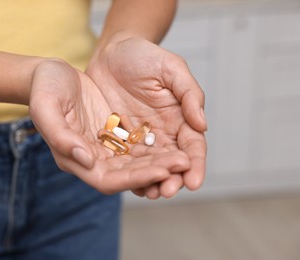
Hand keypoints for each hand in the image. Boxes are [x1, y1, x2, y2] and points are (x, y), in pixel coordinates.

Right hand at [28, 58, 190, 194]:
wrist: (52, 73)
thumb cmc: (45, 87)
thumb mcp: (46, 108)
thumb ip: (61, 137)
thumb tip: (87, 160)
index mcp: (75, 157)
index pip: (108, 180)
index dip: (135, 179)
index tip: (161, 171)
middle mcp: (93, 158)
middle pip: (129, 175)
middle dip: (156, 172)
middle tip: (183, 165)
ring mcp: (105, 146)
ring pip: (138, 162)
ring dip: (161, 163)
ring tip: (185, 158)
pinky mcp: (115, 132)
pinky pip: (139, 144)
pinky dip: (156, 147)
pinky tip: (175, 144)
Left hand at [86, 33, 206, 197]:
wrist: (111, 53)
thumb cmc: (144, 57)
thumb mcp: (171, 68)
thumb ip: (189, 94)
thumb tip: (202, 125)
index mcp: (179, 117)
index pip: (192, 146)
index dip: (194, 164)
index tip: (193, 181)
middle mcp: (162, 133)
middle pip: (171, 162)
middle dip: (172, 178)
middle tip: (168, 191)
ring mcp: (139, 138)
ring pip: (149, 166)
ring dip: (151, 181)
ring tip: (151, 193)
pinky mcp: (118, 140)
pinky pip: (124, 160)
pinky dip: (128, 174)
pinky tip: (128, 184)